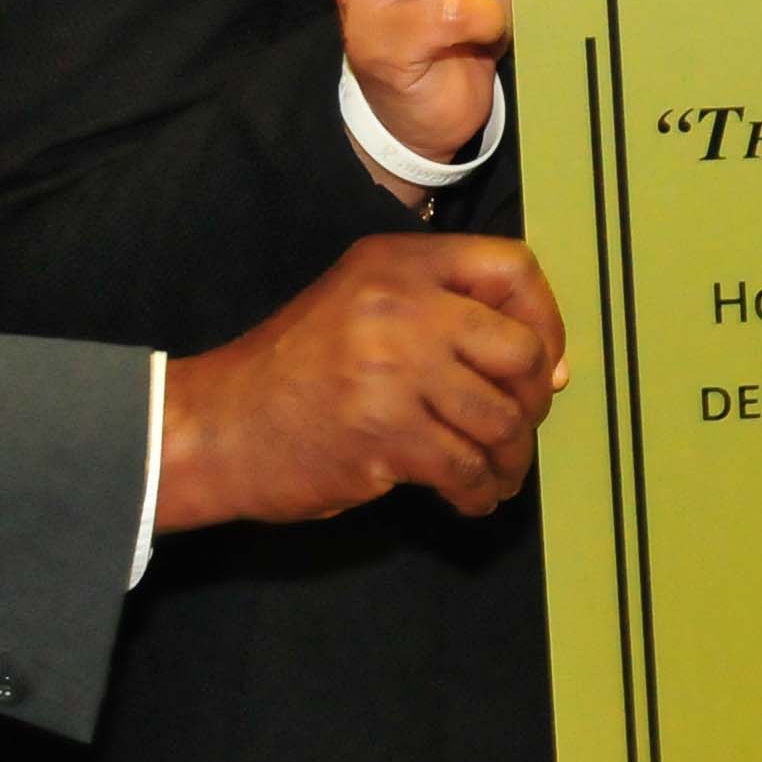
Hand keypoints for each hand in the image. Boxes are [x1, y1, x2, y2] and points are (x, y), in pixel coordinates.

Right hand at [154, 234, 569, 525]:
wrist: (216, 427)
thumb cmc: (293, 372)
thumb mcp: (361, 304)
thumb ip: (442, 313)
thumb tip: (546, 365)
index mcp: (397, 263)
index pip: (512, 268)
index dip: (546, 319)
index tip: (543, 365)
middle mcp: (401, 305)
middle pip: (519, 348)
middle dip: (532, 401)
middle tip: (520, 428)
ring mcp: (393, 370)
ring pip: (500, 417)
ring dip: (511, 457)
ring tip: (499, 474)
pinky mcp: (384, 434)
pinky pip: (465, 466)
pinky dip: (479, 491)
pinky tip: (471, 498)